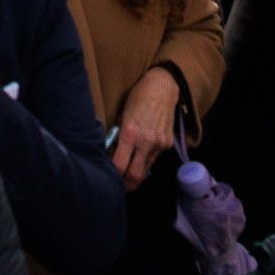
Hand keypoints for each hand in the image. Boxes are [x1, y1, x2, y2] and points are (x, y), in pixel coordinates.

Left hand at [108, 64, 179, 188]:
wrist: (163, 88)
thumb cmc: (138, 98)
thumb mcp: (122, 115)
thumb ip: (118, 136)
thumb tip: (111, 154)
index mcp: (130, 133)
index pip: (119, 166)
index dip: (113, 175)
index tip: (107, 177)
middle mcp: (146, 142)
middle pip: (134, 176)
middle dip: (126, 185)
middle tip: (118, 187)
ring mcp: (159, 144)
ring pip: (146, 170)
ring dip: (136, 174)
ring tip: (127, 174)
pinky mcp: (167, 144)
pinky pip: (154, 159)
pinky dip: (146, 161)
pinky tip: (140, 155)